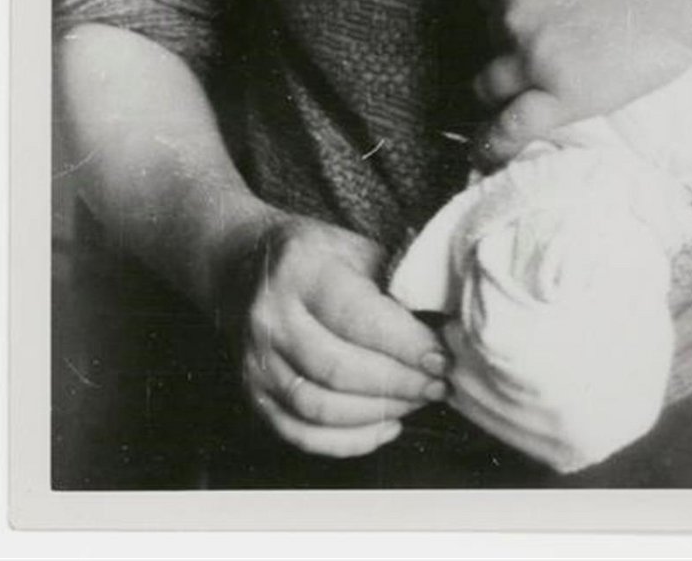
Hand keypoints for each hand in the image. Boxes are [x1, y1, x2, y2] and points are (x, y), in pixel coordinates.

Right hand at [215, 211, 448, 456]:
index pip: (357, 317)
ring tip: (418, 400)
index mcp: (300, 271)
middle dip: (399, 383)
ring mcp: (256, 361)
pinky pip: (300, 435)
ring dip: (378, 413)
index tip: (441, 356)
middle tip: (438, 383)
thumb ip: (396, 283)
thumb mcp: (355, 248)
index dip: (405, 344)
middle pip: (338, 369)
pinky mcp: (254, 395)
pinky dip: (348, 442)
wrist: (245, 263)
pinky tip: (386, 428)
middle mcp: (270, 318)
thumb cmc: (316, 255)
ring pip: (319, 408)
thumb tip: (447, 324)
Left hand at [474, 0, 691, 164]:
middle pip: (489, 39)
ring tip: (506, 102)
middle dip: (508, 46)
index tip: (528, 17)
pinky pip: (511, 128)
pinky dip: (494, 142)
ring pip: (490, 85)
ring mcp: (532, 58)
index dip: (507, 8)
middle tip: (538, 51)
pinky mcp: (561, 96)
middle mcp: (509, 13)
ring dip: (500, 90)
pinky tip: (488, 152)